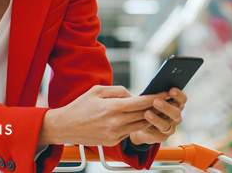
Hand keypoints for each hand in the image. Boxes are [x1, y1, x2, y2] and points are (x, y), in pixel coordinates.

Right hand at [39, 85, 163, 146]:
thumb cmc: (79, 106)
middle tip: (168, 100)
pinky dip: (136, 124)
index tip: (166, 92)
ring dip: (150, 117)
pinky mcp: (114, 141)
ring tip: (158, 108)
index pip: (141, 102)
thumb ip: (118, 91)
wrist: (64, 127)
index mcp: (112, 108)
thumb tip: (133, 95)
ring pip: (140, 125)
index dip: (156, 97)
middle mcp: (115, 123)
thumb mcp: (97, 91)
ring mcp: (115, 134)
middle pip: (144, 114)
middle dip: (157, 107)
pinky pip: (130, 131)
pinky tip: (140, 117)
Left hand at [129, 87, 186, 144]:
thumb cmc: (147, 106)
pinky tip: (144, 123)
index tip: (171, 90)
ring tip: (147, 113)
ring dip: (156, 119)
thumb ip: (154, 94)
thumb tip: (152, 89)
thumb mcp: (150, 98)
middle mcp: (176, 117)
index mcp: (176, 105)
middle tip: (156, 101)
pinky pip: (157, 134)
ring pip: (166, 125)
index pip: (182, 100)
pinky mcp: (162, 137)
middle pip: (176, 112)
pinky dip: (150, 128)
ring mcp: (170, 128)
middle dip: (166, 107)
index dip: (179, 95)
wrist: (139, 123)